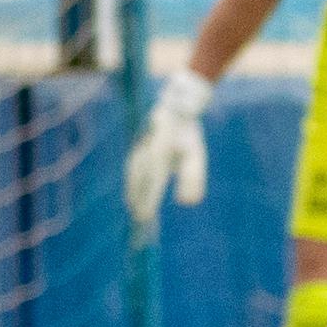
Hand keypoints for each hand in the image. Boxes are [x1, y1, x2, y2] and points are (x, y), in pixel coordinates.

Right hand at [123, 70, 213, 220]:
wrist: (173, 106)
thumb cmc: (187, 133)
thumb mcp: (195, 154)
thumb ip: (192, 178)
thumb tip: (187, 203)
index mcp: (162, 148)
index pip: (155, 178)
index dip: (150, 197)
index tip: (148, 215)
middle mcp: (147, 148)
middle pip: (141, 178)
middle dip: (139, 199)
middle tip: (139, 219)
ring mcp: (140, 146)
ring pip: (134, 174)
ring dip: (133, 192)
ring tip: (133, 209)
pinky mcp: (137, 147)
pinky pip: (132, 168)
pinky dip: (132, 182)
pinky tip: (131, 194)